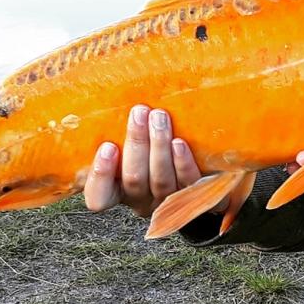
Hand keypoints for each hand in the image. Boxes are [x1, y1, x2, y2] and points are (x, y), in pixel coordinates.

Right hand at [84, 105, 215, 217]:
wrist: (205, 175)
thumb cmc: (153, 151)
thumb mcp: (131, 148)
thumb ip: (120, 135)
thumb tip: (113, 101)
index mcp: (119, 193)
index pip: (99, 197)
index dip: (101, 176)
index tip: (107, 146)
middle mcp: (141, 201)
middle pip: (134, 179)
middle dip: (136, 143)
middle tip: (139, 113)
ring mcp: (168, 202)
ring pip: (160, 180)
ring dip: (158, 146)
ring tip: (159, 117)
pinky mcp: (195, 197)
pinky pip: (188, 183)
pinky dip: (182, 163)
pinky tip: (179, 143)